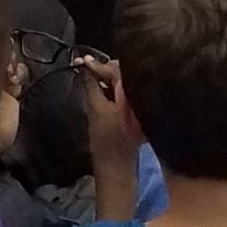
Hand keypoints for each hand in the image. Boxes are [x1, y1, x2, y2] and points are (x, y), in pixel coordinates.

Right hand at [78, 56, 141, 172]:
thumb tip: (84, 65)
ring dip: (109, 78)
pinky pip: (128, 91)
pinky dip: (115, 89)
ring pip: (125, 81)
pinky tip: (103, 89)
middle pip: (124, 72)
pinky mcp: (141, 110)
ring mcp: (143, 102)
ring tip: (92, 78)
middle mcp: (143, 94)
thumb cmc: (106, 139)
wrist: (117, 165)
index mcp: (134, 93)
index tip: (82, 61)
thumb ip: (90, 83)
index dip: (98, 65)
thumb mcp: (94, 108)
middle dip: (105, 70)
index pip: (117, 69)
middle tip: (86, 69)